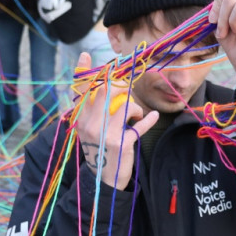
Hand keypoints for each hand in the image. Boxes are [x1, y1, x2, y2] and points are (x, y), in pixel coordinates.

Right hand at [72, 52, 158, 189]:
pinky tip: (154, 116)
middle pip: (107, 91)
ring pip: (126, 104)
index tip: (86, 56)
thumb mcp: (88, 128)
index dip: (84, 72)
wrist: (102, 180)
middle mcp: (91, 124)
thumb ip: (90, 108)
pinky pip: (139, 125)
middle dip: (120, 87)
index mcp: (81, 119)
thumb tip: (96, 83)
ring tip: (133, 117)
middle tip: (126, 93)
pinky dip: (148, 120)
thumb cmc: (98, 149)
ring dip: (134, 108)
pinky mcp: (122, 144)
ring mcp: (107, 134)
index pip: (82, 90)